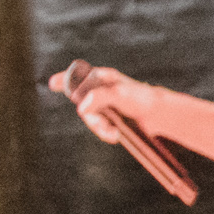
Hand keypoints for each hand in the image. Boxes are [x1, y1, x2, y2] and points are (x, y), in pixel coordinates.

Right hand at [47, 61, 200, 202]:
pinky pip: (100, 127)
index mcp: (103, 78)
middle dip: (92, 119)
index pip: (78, 77)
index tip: (52, 83)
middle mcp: (101, 90)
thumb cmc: (142, 100)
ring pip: (91, 119)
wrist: (160, 116)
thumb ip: (100, 97)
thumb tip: (82, 108)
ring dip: (100, 128)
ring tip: (114, 134)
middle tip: (106, 128)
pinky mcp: (111, 118)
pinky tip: (116, 136)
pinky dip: (106, 133)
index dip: (64, 80)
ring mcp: (106, 105)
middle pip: (83, 105)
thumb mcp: (120, 95)